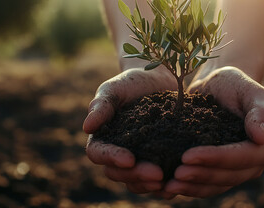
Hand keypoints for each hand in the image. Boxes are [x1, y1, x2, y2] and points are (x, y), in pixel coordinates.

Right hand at [84, 67, 176, 194]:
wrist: (159, 79)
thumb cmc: (132, 82)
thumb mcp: (115, 89)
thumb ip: (102, 105)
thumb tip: (86, 127)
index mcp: (102, 136)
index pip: (98, 153)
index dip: (112, 158)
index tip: (129, 159)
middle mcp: (117, 152)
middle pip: (117, 173)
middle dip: (135, 175)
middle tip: (156, 175)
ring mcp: (137, 158)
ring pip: (135, 181)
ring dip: (148, 184)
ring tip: (166, 182)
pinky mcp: (157, 159)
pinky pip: (155, 178)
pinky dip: (163, 184)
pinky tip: (176, 183)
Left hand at [163, 66, 263, 197]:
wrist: (215, 87)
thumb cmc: (234, 84)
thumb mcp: (249, 90)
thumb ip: (260, 110)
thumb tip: (260, 137)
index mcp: (261, 147)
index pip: (241, 158)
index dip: (216, 159)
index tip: (188, 156)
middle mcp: (249, 165)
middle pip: (226, 177)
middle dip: (200, 176)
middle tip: (175, 173)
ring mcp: (232, 172)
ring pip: (213, 186)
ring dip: (191, 187)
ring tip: (168, 185)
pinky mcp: (214, 173)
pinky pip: (202, 187)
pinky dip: (186, 188)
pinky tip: (166, 188)